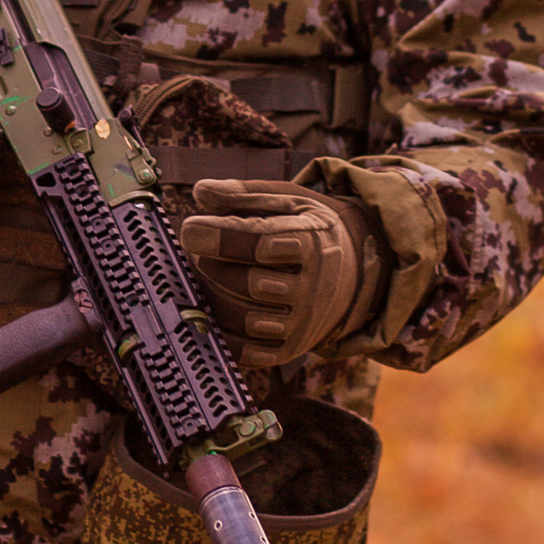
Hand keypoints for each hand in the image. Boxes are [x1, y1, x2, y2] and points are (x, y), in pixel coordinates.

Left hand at [178, 179, 385, 366]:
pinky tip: (208, 311)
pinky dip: (221, 335)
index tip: (189, 230)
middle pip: (250, 284)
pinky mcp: (289, 349)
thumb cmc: (306, 229)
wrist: (354, 274)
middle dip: (211, 267)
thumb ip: (242, 194)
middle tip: (194, 254)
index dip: (221, 237)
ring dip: (211, 299)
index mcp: (312, 240)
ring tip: (200, 279)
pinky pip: (247, 352)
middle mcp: (313, 286)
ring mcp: (303, 322)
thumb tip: (202, 192)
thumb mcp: (287, 200)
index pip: (264, 242)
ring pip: (245, 319)